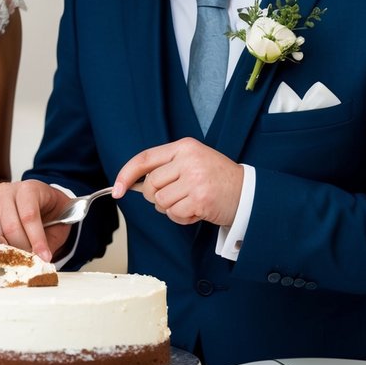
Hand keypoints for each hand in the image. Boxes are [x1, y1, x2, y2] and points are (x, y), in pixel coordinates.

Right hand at [0, 180, 73, 262]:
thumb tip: (39, 261)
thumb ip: (49, 242)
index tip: (44, 256)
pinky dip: (0, 250)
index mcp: (28, 188)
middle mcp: (6, 192)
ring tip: (24, 257)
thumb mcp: (60, 222)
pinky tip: (13, 252)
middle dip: (23, 248)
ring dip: (10, 250)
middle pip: (10, 227)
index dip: (37, 239)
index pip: (29, 215)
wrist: (42, 202)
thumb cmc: (51, 210)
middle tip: (33, 260)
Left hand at [114, 138, 243, 226]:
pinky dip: (182, 218)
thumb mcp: (192, 161)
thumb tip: (133, 184)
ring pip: (160, 202)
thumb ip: (166, 168)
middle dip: (157, 197)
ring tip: (190, 203)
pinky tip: (196, 211)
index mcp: (184, 146)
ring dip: (171, 209)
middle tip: (177, 196)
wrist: (248, 193)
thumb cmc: (217, 179)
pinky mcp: (200, 198)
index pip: (144, 159)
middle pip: (150, 185)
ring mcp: (195, 179)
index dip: (126, 175)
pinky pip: (174, 214)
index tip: (117, 189)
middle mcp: (188, 159)